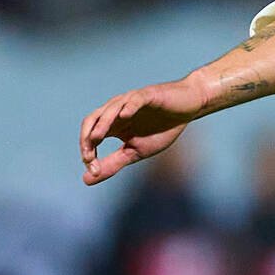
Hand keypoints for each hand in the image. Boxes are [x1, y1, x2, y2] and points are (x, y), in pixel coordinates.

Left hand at [79, 79, 207, 184]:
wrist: (187, 109)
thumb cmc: (162, 129)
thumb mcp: (135, 152)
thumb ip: (113, 163)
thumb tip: (87, 179)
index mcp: (113, 124)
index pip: (90, 135)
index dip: (87, 152)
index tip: (92, 170)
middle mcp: (117, 111)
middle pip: (92, 119)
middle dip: (87, 137)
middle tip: (87, 156)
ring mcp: (131, 101)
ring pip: (111, 109)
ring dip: (103, 124)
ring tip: (97, 137)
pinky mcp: (148, 95)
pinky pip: (135, 99)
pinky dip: (129, 106)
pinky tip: (125, 115)